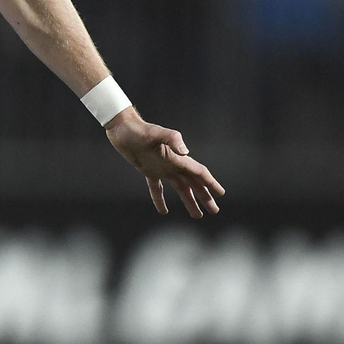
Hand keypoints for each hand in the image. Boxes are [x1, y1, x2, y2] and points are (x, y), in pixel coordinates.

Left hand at [104, 109, 224, 217]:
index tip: (221, 194)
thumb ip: (172, 139)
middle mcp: (173, 164)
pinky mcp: (148, 171)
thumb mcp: (156, 133)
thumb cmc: (139, 130)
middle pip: (193, 184)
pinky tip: (163, 211)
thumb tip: (185, 152)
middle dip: (205, 197)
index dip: (210, 183)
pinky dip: (160, 199)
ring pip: (180, 188)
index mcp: (178, 158)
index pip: (199, 173)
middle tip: (214, 211)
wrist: (122, 128)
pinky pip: (157, 188)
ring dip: (189, 201)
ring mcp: (162, 168)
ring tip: (197, 215)